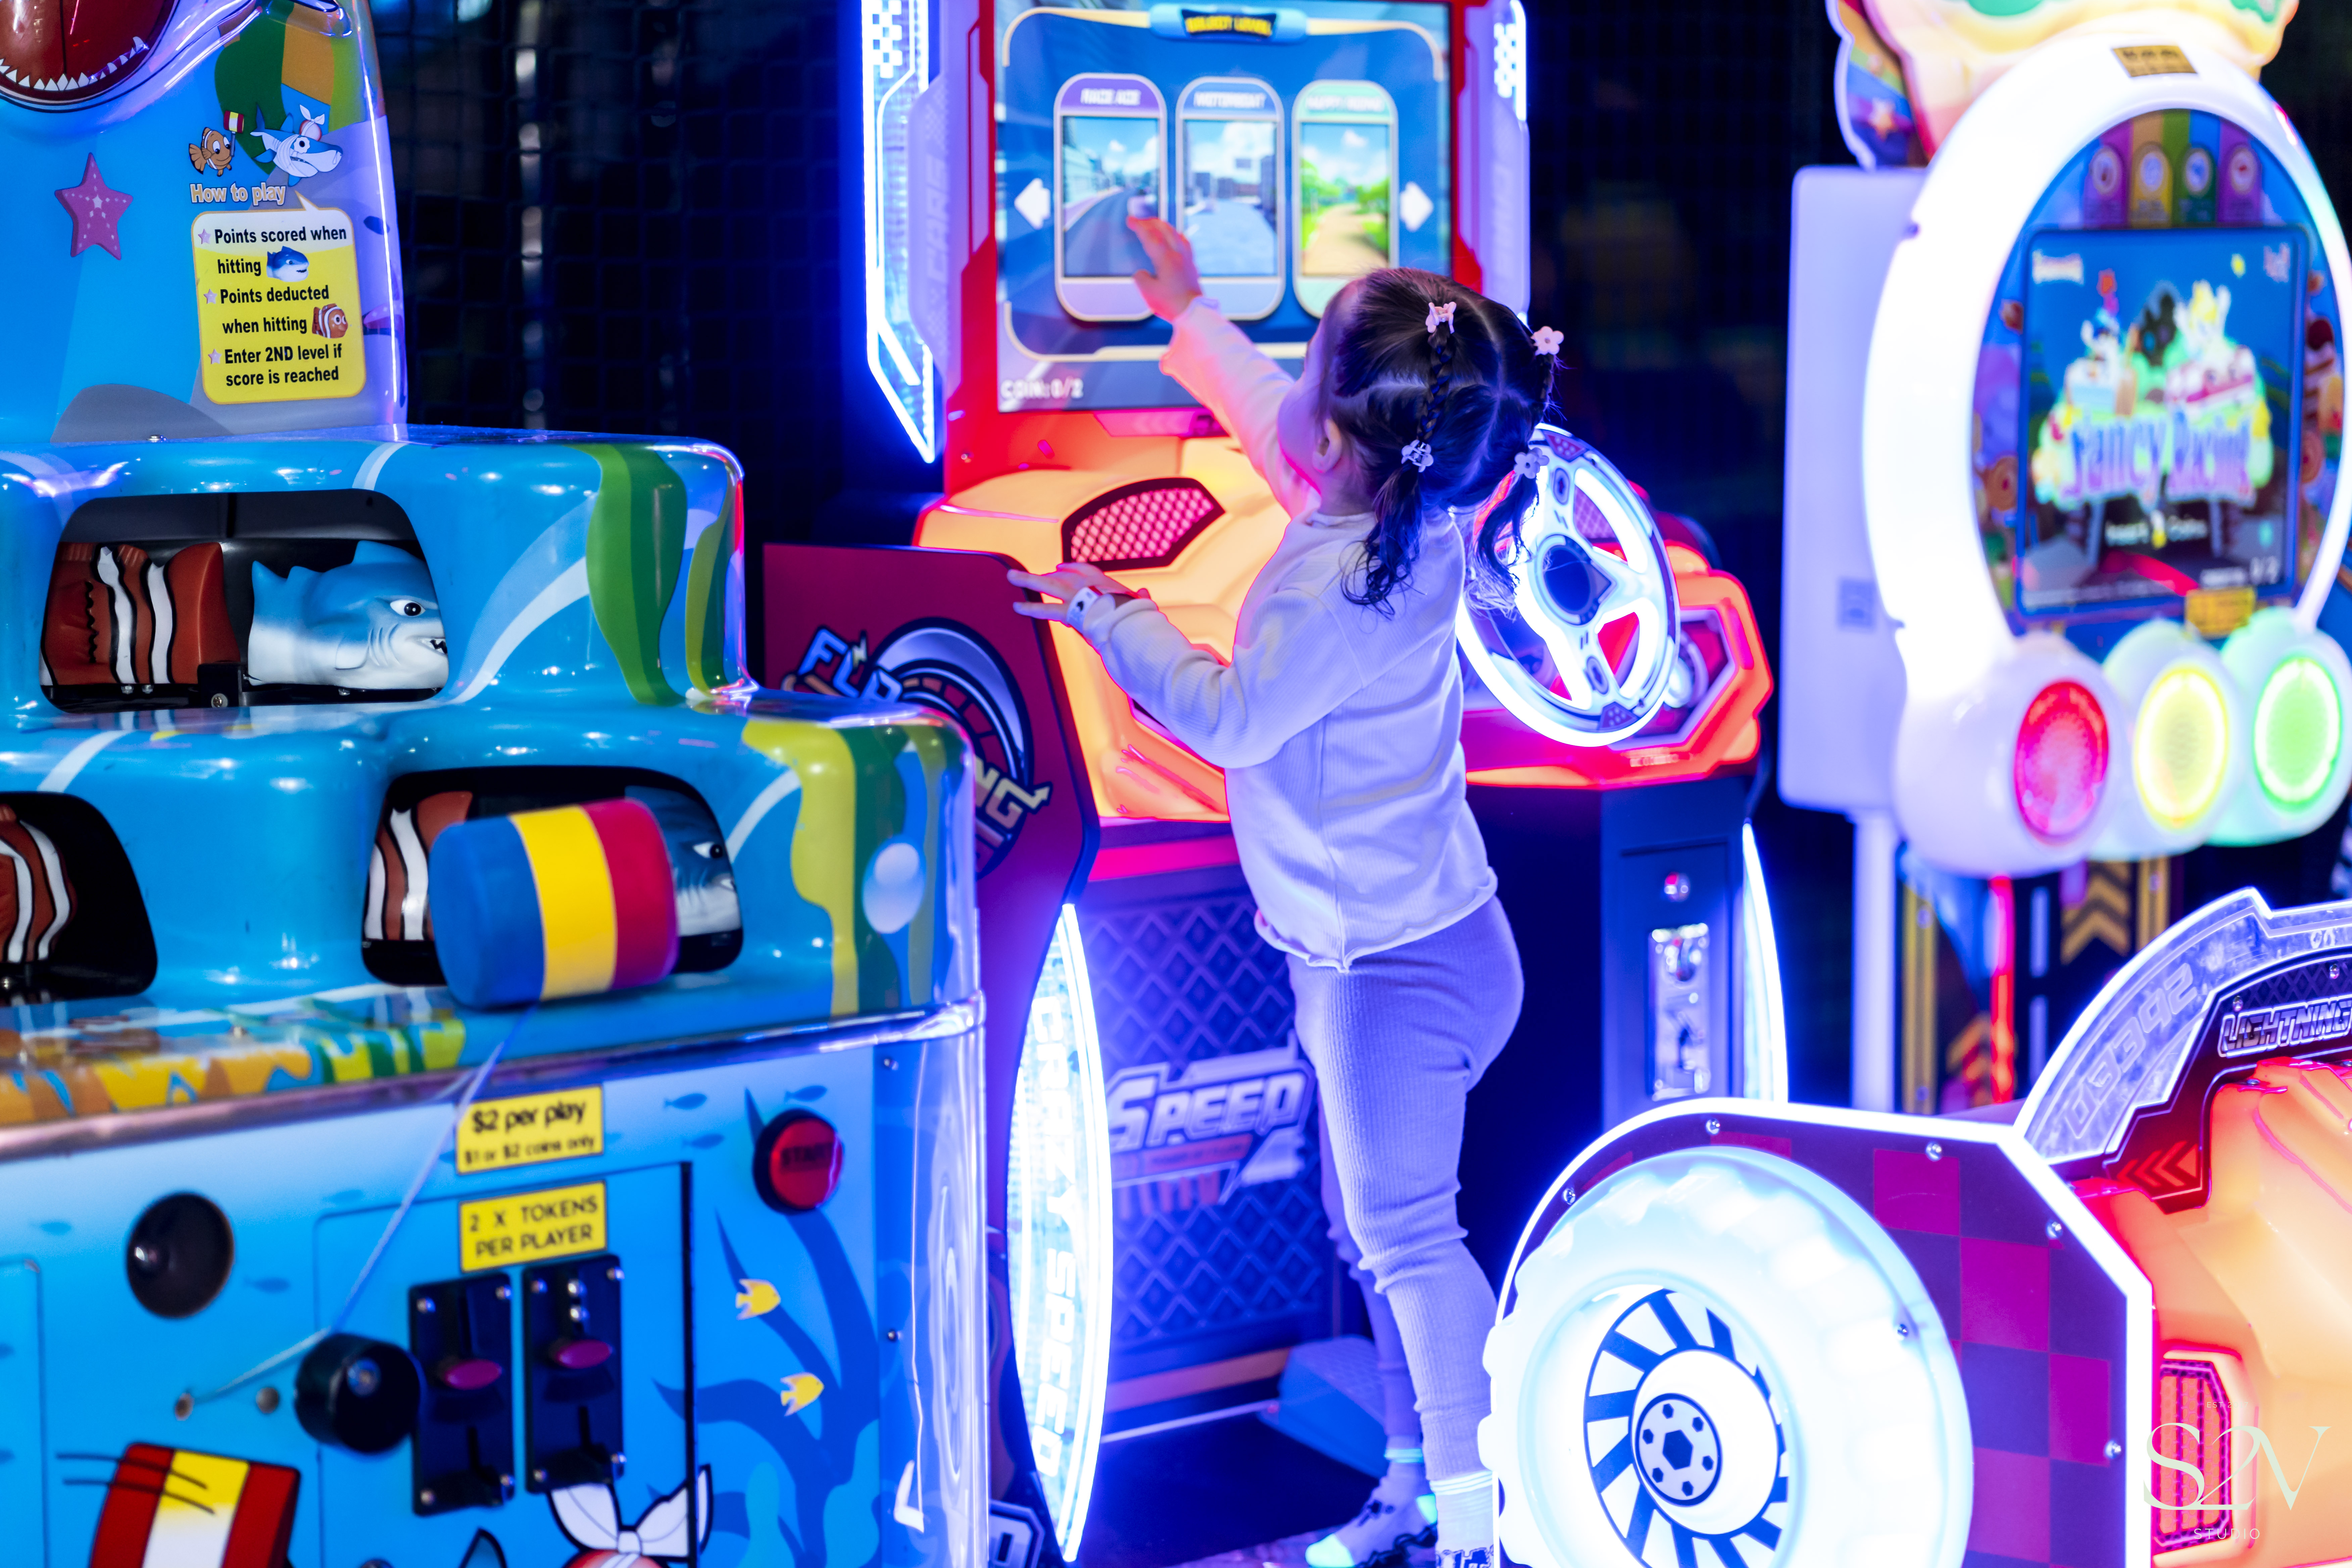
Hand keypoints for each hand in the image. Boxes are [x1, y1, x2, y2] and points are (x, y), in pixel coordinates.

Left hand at [1009, 562, 1142, 624]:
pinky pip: (1045, 609)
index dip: (1072, 568)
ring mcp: (1076, 596)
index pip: (1086, 570)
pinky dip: (1031, 608)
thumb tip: (1145, 593)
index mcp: (1105, 582)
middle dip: (1047, 574)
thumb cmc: (1138, 613)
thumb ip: (1140, 597)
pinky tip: (1018, 607)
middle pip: (1063, 574)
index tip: (1060, 566)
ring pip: (1048, 584)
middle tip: (1033, 575)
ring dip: (1028, 580)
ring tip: (1011, 576)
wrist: (1129, 620)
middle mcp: (1088, 584)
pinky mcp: (1068, 611)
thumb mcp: (1141, 602)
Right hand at [1127, 216, 1202, 322]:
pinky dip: (1176, 235)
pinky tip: (1175, 237)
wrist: (1194, 313)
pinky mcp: (1192, 265)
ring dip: (1163, 226)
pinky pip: (1184, 243)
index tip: (1130, 220)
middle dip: (1150, 222)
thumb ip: (1141, 278)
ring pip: (1176, 233)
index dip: (1139, 226)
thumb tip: (1141, 273)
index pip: (1150, 236)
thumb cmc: (1171, 304)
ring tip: (1155, 224)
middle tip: (1139, 221)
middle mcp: (1178, 254)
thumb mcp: (1148, 292)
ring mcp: (1187, 258)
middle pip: (1164, 229)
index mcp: (1166, 259)